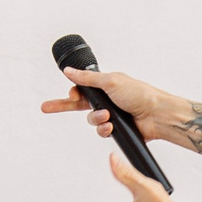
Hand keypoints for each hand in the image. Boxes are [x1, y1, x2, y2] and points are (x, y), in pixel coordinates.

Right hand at [40, 67, 201, 151]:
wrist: (156, 115)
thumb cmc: (139, 94)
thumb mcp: (110, 81)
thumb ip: (87, 78)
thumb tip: (68, 71)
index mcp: (105, 85)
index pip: (81, 88)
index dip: (73, 94)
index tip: (70, 96)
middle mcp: (106, 99)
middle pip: (79, 104)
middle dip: (62, 106)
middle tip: (45, 108)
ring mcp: (111, 115)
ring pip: (91, 120)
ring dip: (96, 119)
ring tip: (107, 117)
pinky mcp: (116, 129)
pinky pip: (101, 131)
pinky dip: (104, 129)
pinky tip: (111, 127)